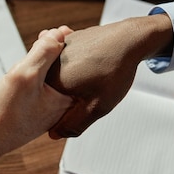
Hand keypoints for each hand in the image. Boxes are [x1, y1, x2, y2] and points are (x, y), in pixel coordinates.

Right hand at [0, 28, 73, 173]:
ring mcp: (48, 106)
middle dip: (38, 57)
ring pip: (41, 73)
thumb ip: (44, 51)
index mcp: (69, 97)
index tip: (55, 31)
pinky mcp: (34, 107)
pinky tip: (8, 85)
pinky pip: (32, 83)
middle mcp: (62, 103)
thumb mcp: (26, 74)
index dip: (63, 42)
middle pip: (56, 65)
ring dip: (25, 68)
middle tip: (27, 60)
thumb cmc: (5, 113)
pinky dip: (20, 79)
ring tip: (12, 78)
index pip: (74, 60)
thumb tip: (58, 33)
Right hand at [45, 14, 172, 138]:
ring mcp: (58, 49)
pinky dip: (76, 65)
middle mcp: (50, 63)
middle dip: (67, 94)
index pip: (44, 105)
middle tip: (88, 92)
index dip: (60, 111)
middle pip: (50, 89)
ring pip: (59, 73)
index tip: (76, 108)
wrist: (130, 39)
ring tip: (93, 78)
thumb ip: (74, 123)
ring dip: (71, 79)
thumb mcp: (97, 106)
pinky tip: (93, 67)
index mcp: (51, 81)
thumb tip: (55, 134)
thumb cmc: (114, 70)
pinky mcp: (67, 39)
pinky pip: (67, 59)